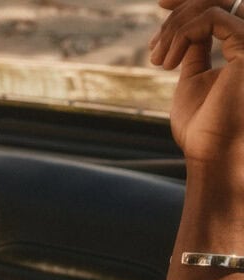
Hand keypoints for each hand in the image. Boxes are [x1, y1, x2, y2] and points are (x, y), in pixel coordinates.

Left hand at [150, 0, 243, 167]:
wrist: (210, 155)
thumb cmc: (200, 129)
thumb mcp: (193, 80)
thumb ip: (195, 50)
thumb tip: (186, 27)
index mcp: (240, 49)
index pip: (219, 8)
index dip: (187, 2)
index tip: (161, 7)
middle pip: (217, 1)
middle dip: (180, 7)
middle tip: (154, 41)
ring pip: (213, 5)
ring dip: (175, 27)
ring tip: (157, 60)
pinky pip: (213, 18)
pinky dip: (183, 34)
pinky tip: (168, 63)